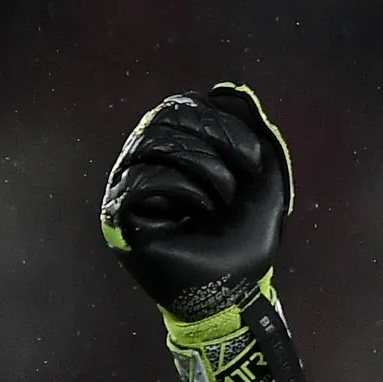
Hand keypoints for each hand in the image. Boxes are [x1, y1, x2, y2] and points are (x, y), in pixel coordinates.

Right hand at [97, 83, 308, 381]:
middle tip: (241, 179)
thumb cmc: (245, 241)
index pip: (181, 107)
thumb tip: (227, 89)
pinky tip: (198, 212)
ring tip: (222, 199)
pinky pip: (142, 179)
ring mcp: (127, 189)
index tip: (254, 161)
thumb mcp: (263, 179)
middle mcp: (142, 164)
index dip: (220, 123)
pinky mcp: (119, 217)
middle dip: (216, 141)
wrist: (236, 291)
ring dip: (203, 168)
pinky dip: (182, 190)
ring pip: (152, 142)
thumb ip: (251, 132)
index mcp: (172, 152)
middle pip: (164, 117)